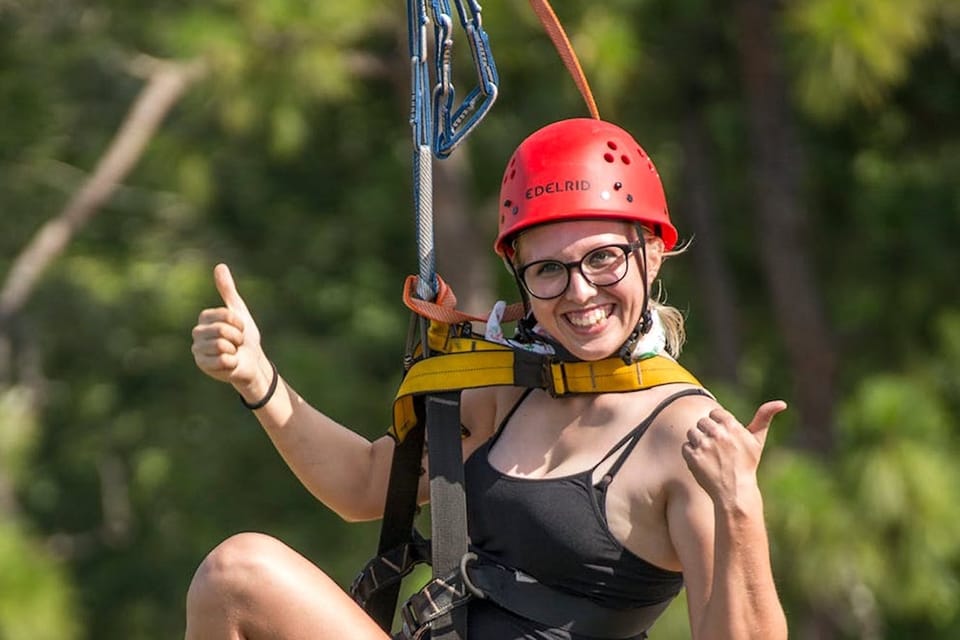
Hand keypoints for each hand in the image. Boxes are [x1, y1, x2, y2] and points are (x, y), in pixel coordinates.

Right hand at [191, 264, 267, 395]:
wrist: (252, 362)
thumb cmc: (245, 337)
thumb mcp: (238, 311)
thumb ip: (227, 290)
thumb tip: (220, 266)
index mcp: (204, 318)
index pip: (224, 315)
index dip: (238, 322)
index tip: (240, 327)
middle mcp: (197, 333)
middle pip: (221, 330)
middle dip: (236, 337)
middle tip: (237, 342)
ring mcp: (198, 350)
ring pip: (221, 345)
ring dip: (234, 350)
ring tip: (233, 352)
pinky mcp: (203, 366)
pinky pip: (222, 360)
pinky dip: (232, 362)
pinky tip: (230, 364)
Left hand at [681, 401, 785, 505]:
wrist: (735, 491)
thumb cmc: (747, 464)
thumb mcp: (757, 440)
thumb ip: (764, 418)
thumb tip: (782, 403)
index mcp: (731, 425)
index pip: (715, 413)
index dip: (718, 424)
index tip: (724, 436)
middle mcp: (716, 433)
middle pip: (702, 422)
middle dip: (708, 432)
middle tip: (717, 448)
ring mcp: (703, 445)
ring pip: (692, 433)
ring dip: (698, 442)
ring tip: (710, 455)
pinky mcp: (692, 457)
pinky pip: (686, 447)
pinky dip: (691, 454)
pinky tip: (703, 462)